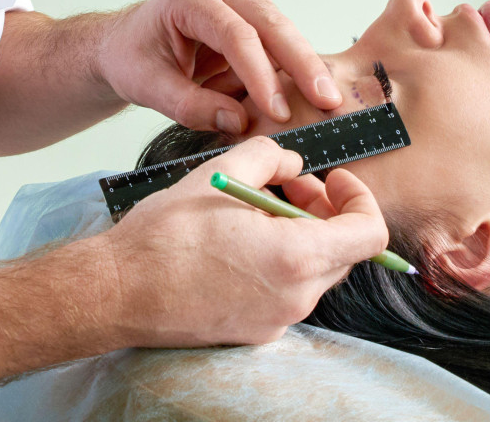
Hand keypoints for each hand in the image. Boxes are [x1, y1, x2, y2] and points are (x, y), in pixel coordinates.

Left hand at [96, 0, 341, 133]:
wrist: (128, 43)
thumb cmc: (134, 59)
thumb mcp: (149, 88)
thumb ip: (191, 107)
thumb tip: (237, 123)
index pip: (236, 36)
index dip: (260, 75)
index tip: (277, 112)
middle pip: (272, 24)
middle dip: (302, 64)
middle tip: (328, 99)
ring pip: (283, 31)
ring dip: (300, 67)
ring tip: (319, 101)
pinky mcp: (254, 13)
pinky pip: (279, 40)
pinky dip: (288, 68)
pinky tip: (299, 92)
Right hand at [100, 136, 388, 347]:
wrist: (119, 291)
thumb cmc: (165, 235)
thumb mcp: (219, 172)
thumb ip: (270, 157)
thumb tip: (293, 163)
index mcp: (296, 258)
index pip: (370, 234)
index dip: (360, 198)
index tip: (333, 180)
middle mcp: (296, 297)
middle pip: (342, 250)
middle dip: (323, 210)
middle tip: (286, 186)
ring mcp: (277, 320)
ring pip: (314, 269)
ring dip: (299, 234)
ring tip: (255, 210)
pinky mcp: (256, 332)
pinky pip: (287, 290)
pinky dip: (280, 260)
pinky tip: (239, 242)